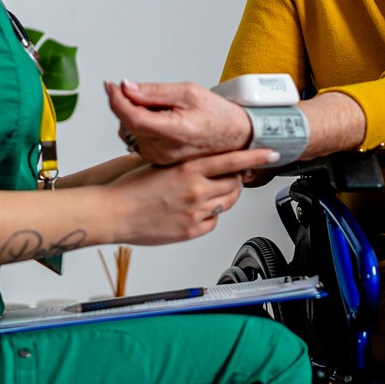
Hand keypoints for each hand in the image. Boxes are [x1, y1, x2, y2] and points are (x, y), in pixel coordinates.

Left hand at [107, 79, 254, 165]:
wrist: (234, 137)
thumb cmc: (217, 115)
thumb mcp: (189, 92)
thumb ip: (155, 91)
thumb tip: (127, 87)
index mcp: (174, 131)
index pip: (132, 117)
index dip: (116, 99)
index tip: (110, 85)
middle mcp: (164, 150)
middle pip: (127, 123)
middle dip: (129, 103)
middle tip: (150, 95)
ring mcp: (160, 157)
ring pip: (129, 131)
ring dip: (135, 115)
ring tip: (162, 110)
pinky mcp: (157, 160)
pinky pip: (137, 139)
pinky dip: (141, 126)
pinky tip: (160, 121)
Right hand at [109, 147, 279, 243]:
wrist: (113, 213)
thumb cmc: (130, 189)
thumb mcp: (160, 164)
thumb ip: (186, 163)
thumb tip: (202, 162)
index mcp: (189, 168)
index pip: (233, 159)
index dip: (255, 156)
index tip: (271, 152)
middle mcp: (196, 190)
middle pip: (235, 183)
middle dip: (235, 179)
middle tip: (228, 177)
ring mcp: (195, 212)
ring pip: (226, 203)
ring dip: (224, 197)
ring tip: (209, 193)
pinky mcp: (191, 230)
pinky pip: (213, 222)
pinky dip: (209, 216)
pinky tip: (195, 210)